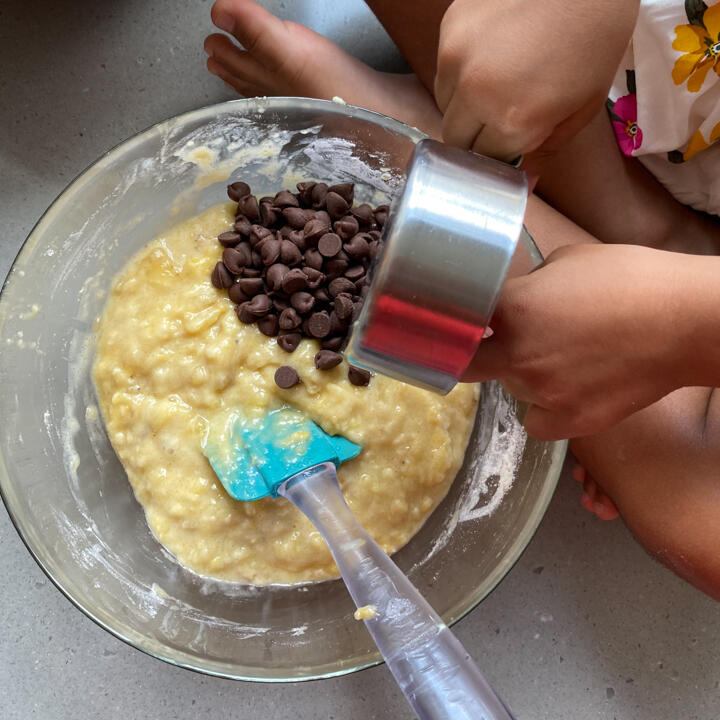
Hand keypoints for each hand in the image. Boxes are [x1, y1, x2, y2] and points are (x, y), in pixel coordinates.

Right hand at [434, 0, 638, 162]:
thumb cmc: (595, 35)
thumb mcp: (584, 104)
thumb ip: (547, 148)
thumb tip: (526, 183)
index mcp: (513, 119)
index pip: (486, 161)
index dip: (501, 156)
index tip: (513, 144)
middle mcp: (475, 94)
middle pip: (456, 140)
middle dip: (477, 138)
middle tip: (501, 119)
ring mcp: (456, 58)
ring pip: (444, 105)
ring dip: (464, 107)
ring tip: (495, 85)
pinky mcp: (448, 29)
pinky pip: (443, 70)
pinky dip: (460, 74)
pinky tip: (489, 56)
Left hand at [463, 244, 715, 439]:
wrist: (685, 322)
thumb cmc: (631, 279)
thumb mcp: (568, 260)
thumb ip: (530, 284)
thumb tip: (518, 297)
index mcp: (512, 309)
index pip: (461, 318)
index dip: (458, 318)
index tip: (458, 320)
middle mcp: (517, 355)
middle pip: (469, 363)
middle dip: (474, 353)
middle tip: (491, 344)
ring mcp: (540, 392)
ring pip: (509, 387)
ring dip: (521, 374)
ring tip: (559, 358)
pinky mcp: (568, 421)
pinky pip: (536, 421)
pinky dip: (543, 410)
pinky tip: (563, 392)